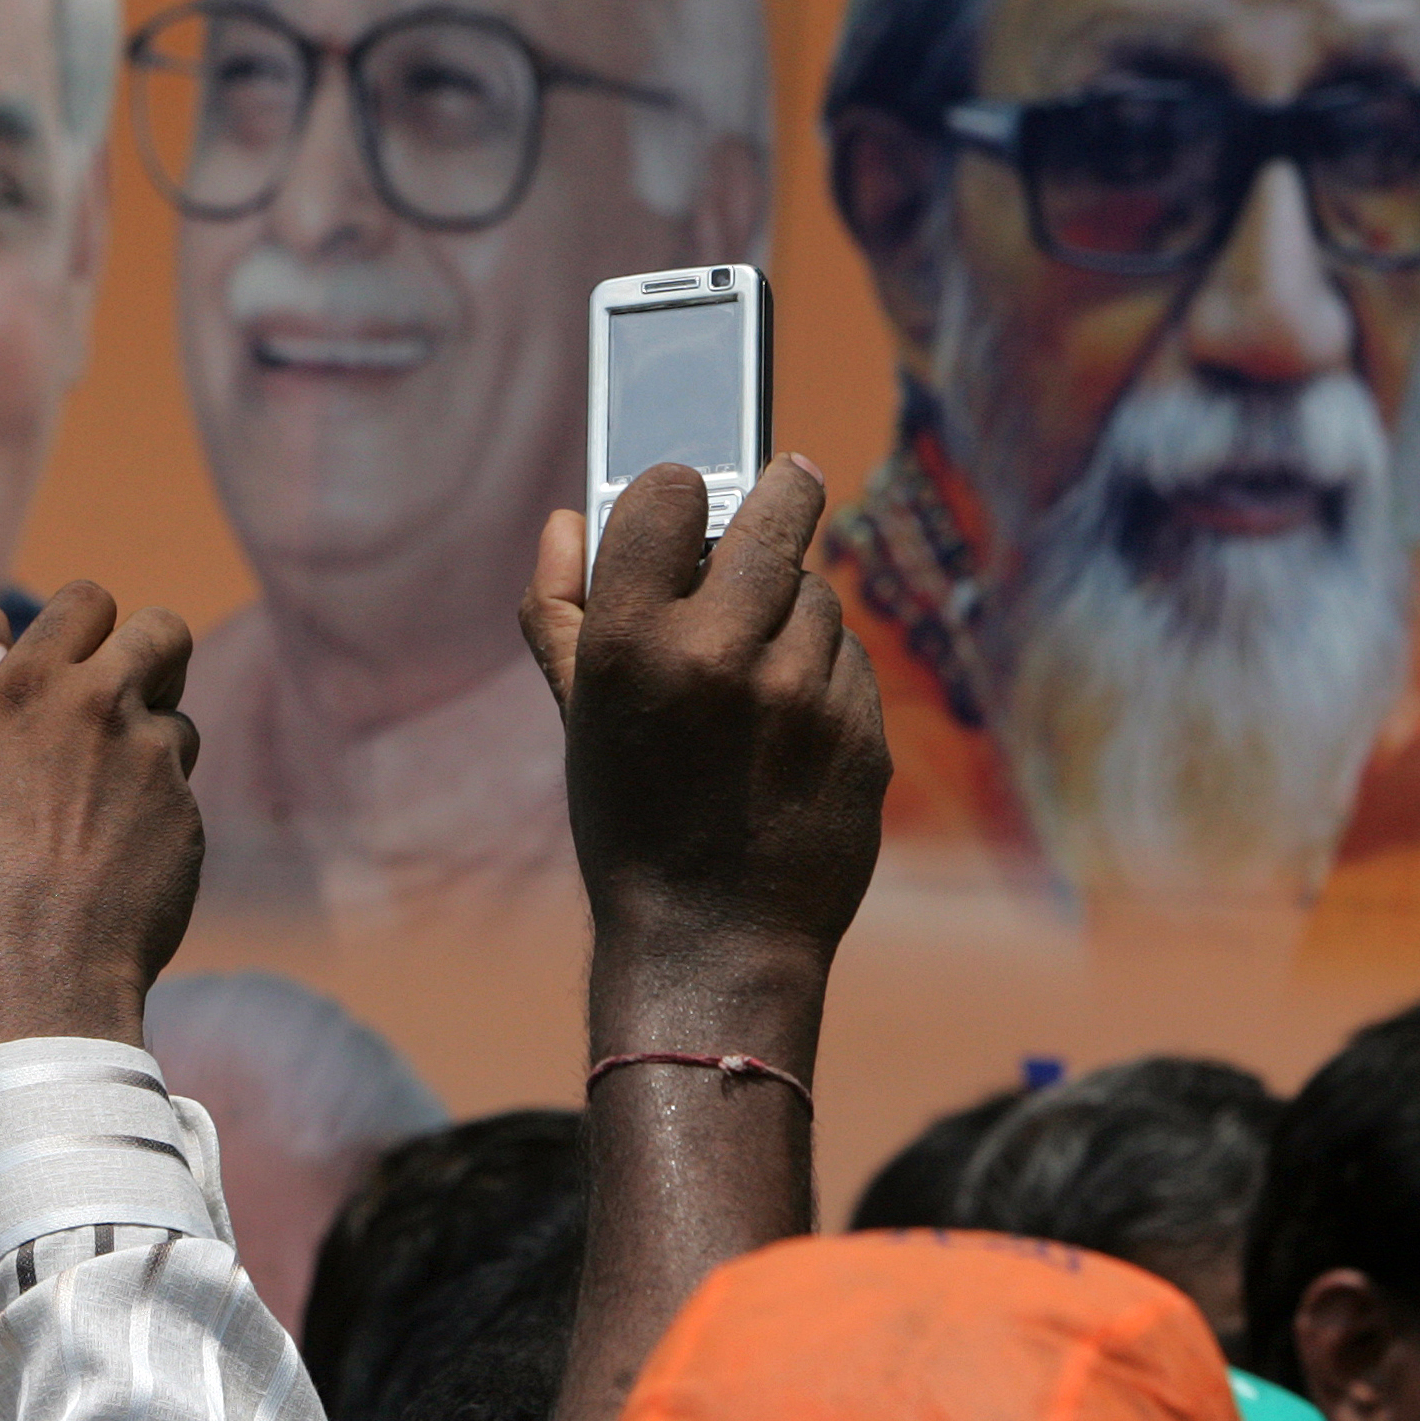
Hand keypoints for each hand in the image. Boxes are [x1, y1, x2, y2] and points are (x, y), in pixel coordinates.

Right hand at [0, 582, 202, 1061]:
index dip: (85, 622)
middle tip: (123, 692)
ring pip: (178, 716)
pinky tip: (120, 858)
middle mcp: (97, 706)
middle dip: (149, 652)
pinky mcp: (188, 813)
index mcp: (23, 689)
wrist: (35, 984)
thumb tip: (34, 716)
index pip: (85, 599)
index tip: (74, 652)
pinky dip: (156, 810)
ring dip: (151, 741)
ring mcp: (154, 759)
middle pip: (162, 629)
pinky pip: (180, 789)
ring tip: (105, 801)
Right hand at [519, 455, 887, 960]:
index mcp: (629, 642)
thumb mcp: (579, 718)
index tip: (690, 493)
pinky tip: (791, 717)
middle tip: (792, 477)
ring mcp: (799, 693)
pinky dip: (825, 669)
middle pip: (773, 515)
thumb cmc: (630, 822)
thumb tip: (566, 519)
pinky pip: (849, 657)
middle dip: (784, 490)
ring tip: (760, 663)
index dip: (678, 489)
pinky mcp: (860, 730)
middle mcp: (717, 654)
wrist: (711, 943)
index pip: (669, 494)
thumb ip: (559, 610)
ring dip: (794, 608)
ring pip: (817, 593)